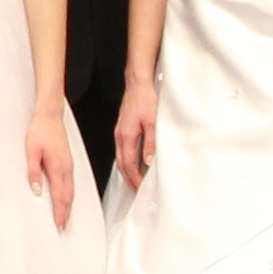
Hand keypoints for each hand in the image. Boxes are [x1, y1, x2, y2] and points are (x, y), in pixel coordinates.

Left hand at [27, 109, 79, 229]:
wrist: (50, 117)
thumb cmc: (40, 132)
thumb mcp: (31, 151)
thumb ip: (34, 171)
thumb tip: (36, 189)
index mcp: (58, 168)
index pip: (60, 196)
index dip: (60, 212)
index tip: (59, 224)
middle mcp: (66, 169)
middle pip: (68, 197)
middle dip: (66, 213)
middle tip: (62, 227)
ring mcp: (69, 166)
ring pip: (71, 191)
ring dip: (68, 206)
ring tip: (64, 218)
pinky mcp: (68, 163)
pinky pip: (71, 184)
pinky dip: (69, 195)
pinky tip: (66, 199)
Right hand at [110, 74, 157, 192]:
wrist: (139, 84)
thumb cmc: (145, 99)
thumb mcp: (153, 123)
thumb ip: (150, 143)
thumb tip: (148, 160)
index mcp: (126, 136)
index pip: (129, 164)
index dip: (134, 178)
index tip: (140, 187)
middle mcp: (120, 135)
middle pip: (122, 163)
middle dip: (128, 178)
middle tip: (136, 189)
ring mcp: (120, 131)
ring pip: (121, 157)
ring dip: (127, 170)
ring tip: (136, 179)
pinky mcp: (123, 128)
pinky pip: (122, 149)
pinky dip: (127, 159)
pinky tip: (134, 161)